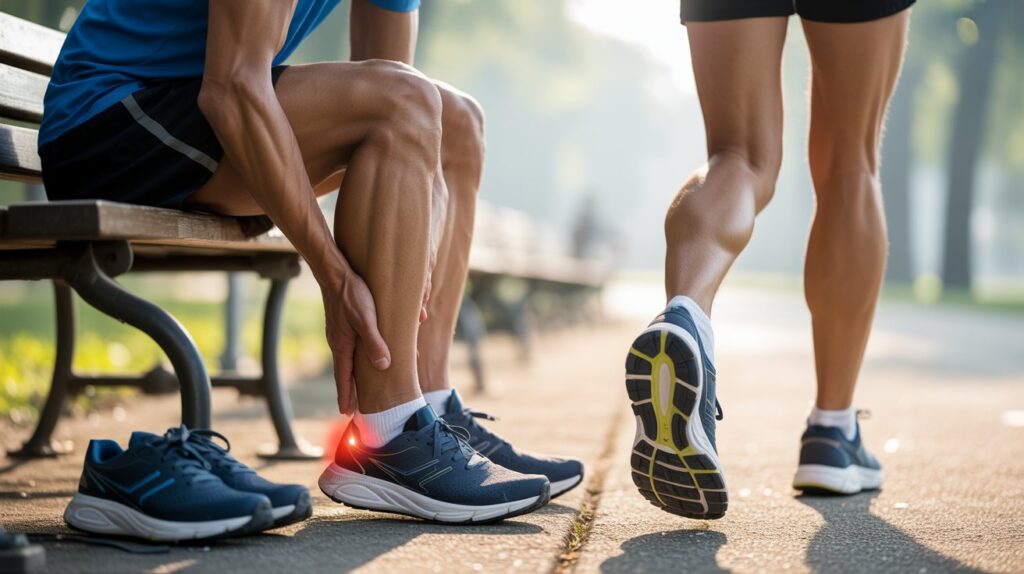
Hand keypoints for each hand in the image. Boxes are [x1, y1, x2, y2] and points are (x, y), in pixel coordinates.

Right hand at [323, 268, 390, 413]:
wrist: (335, 272)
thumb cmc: (351, 294)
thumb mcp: (366, 319)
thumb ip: (375, 342)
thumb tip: (384, 366)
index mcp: (342, 346)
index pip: (343, 378)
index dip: (346, 396)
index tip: (347, 413)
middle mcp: (339, 343)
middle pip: (345, 373)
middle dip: (350, 390)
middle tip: (354, 409)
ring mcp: (340, 334)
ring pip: (349, 360)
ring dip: (354, 375)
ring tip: (361, 388)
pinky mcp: (344, 324)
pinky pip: (352, 347)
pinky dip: (357, 358)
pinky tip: (365, 357)